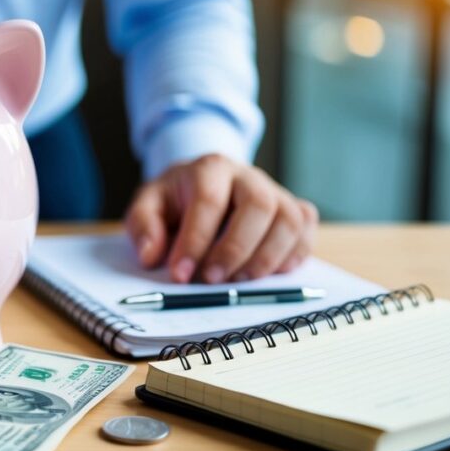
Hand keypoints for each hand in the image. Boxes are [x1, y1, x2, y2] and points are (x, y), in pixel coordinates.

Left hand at [125, 154, 318, 283]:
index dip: (195, 240)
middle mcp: (248, 176)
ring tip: (237, 282)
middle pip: (258, 206)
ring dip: (266, 258)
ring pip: (288, 220)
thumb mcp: (148, 206)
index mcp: (210, 169)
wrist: (202, 184)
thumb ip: (143, 226)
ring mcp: (276, 192)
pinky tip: (270, 273)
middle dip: (235, 249)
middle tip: (212, 280)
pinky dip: (294, 254)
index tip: (180, 273)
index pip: (208, 200)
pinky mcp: (294, 209)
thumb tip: (151, 255)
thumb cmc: (176, 199)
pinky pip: (306, 229)